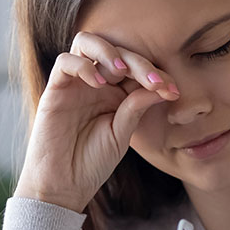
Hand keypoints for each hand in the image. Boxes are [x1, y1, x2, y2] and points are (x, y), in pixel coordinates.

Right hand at [15, 31, 180, 212]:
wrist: (64, 186)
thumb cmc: (92, 162)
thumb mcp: (122, 134)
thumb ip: (135, 107)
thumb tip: (159, 86)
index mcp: (115, 93)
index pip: (136, 69)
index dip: (156, 74)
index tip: (173, 92)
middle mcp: (95, 82)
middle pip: (117, 52)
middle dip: (140, 63)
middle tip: (156, 82)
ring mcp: (75, 84)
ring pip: (87, 43)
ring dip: (109, 52)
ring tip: (123, 72)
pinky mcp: (55, 90)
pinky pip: (65, 62)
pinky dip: (84, 67)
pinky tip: (100, 84)